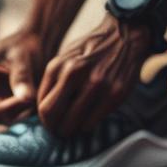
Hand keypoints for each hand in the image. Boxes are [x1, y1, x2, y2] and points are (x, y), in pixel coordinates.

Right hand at [0, 30, 45, 123]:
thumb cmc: (24, 44)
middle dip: (7, 113)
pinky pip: (11, 117)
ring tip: (33, 97)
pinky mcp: (4, 104)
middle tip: (30, 100)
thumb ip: (21, 79)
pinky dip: (22, 113)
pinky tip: (34, 101)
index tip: (21, 101)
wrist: (34, 42)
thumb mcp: (22, 58)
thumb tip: (26, 100)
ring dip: (17, 114)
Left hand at [36, 20, 152, 137]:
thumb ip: (54, 80)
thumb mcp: (66, 57)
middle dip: (54, 129)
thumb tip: (43, 109)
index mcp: (58, 66)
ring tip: (75, 127)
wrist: (124, 35)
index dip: (45, 120)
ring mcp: (96, 84)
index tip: (51, 123)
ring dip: (72, 130)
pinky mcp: (115, 93)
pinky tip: (89, 119)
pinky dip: (88, 125)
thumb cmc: (92, 49)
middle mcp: (75, 74)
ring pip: (73, 123)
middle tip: (60, 131)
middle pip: (52, 115)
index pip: (42, 106)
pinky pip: (92, 122)